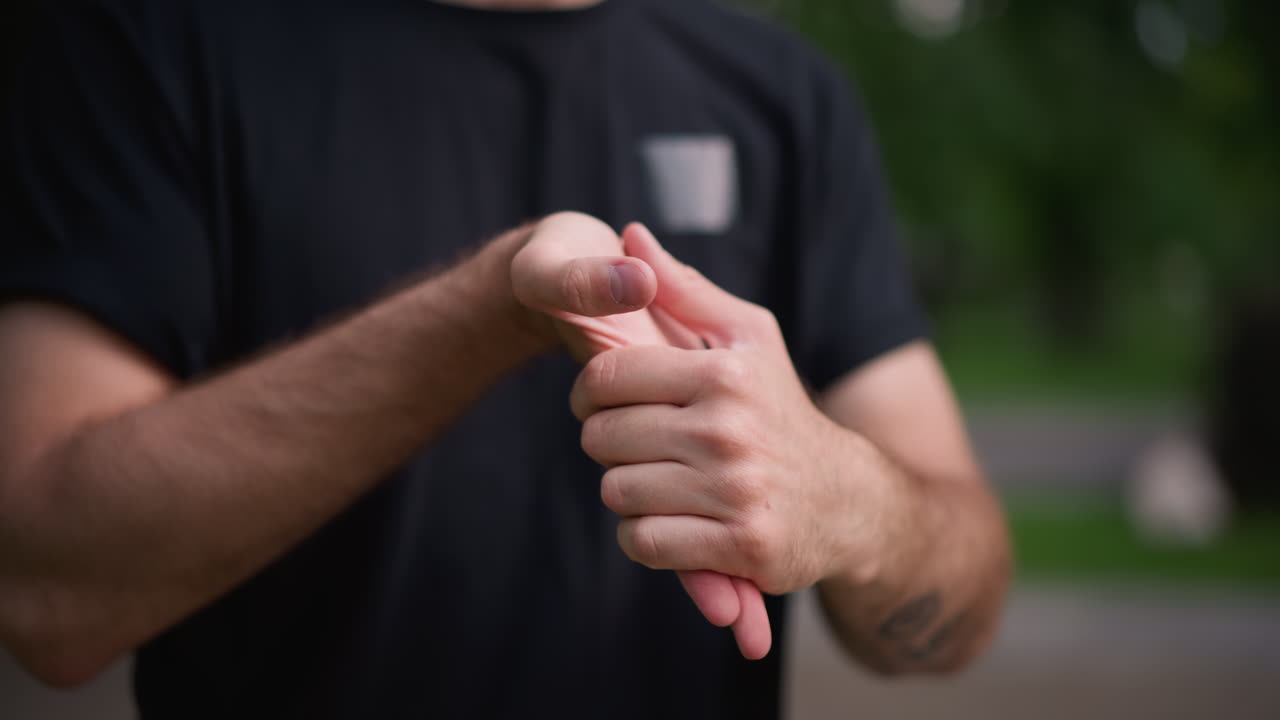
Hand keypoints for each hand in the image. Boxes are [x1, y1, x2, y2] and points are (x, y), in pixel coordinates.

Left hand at [509, 214, 771, 657]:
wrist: (849, 501)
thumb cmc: (782, 410)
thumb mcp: (749, 339)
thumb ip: (686, 290)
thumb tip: (630, 236)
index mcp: (725, 374)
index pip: (607, 376)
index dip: (589, 391)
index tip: (601, 402)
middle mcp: (729, 430)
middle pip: (602, 437)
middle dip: (607, 444)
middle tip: (635, 446)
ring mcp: (735, 491)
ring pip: (618, 492)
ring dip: (626, 492)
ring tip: (657, 481)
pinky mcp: (739, 546)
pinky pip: (644, 542)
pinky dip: (644, 537)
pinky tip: (670, 521)